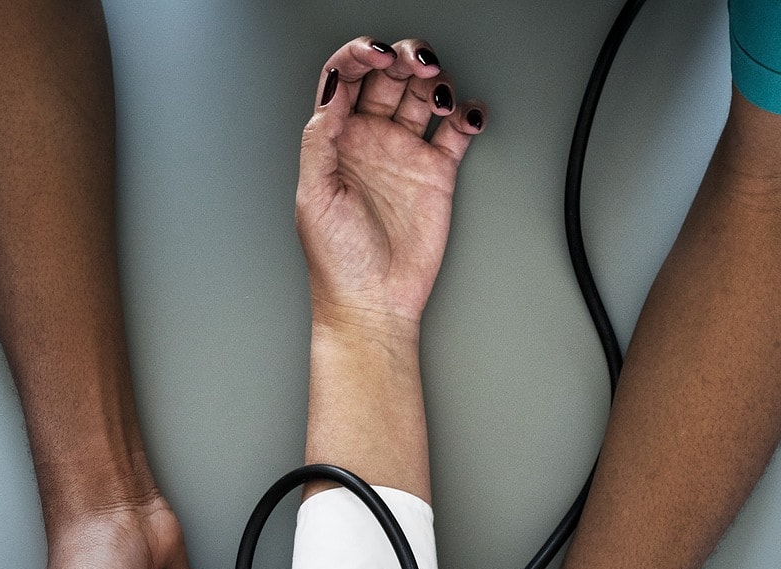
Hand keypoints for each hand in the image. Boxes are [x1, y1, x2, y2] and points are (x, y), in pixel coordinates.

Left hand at [298, 36, 485, 330]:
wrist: (374, 303)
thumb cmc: (337, 260)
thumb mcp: (313, 195)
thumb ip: (320, 139)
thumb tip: (333, 90)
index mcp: (336, 138)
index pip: (346, 77)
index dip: (359, 55)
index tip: (375, 53)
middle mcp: (371, 139)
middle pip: (388, 75)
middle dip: (403, 57)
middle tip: (416, 63)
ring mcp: (405, 153)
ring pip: (423, 94)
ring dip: (434, 81)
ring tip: (438, 94)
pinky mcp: (436, 172)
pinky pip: (455, 131)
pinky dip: (466, 114)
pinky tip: (467, 115)